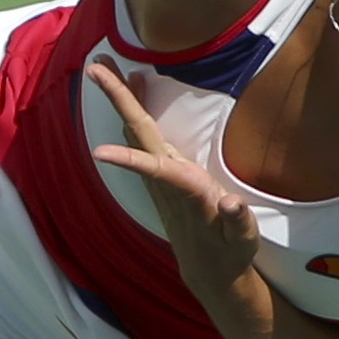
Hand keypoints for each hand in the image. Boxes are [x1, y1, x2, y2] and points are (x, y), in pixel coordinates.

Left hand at [86, 59, 261, 295]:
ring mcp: (162, 174)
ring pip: (136, 130)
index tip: (98, 152)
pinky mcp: (163, 172)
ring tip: (104, 66)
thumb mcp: (242, 241)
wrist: (210, 272)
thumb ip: (238, 222)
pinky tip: (132, 88)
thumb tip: (231, 204)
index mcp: (186, 191)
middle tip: (95, 68)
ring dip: (121, 97)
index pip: (156, 170)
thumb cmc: (229, 252)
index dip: (129, 159)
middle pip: (138, 133)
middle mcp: (167, 178)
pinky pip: (143, 135)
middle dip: (118, 99)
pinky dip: (135, 109)